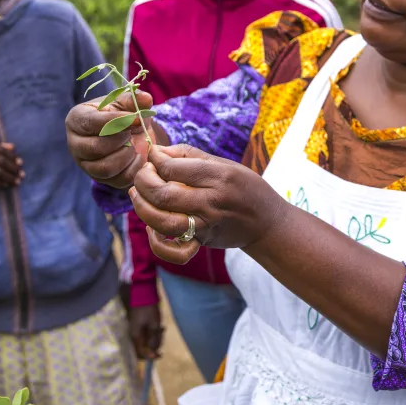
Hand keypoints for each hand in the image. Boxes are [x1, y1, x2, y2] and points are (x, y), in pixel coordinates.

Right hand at [65, 90, 155, 188]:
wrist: (130, 133)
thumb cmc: (123, 114)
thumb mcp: (127, 103)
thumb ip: (134, 99)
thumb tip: (146, 98)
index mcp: (76, 119)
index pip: (91, 122)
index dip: (117, 121)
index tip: (137, 118)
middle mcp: (75, 143)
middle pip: (95, 148)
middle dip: (121, 139)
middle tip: (134, 132)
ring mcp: (85, 164)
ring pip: (105, 167)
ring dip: (127, 155)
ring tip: (135, 143)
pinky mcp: (100, 178)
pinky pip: (117, 179)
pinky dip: (133, 168)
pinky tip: (138, 156)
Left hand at [128, 144, 287, 263]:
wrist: (267, 222)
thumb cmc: (244, 187)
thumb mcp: (224, 164)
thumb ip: (190, 155)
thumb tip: (158, 151)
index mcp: (219, 177)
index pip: (173, 168)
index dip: (155, 159)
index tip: (153, 155)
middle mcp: (212, 203)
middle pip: (163, 195)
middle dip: (143, 181)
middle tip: (144, 173)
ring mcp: (207, 226)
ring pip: (163, 222)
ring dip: (142, 207)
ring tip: (138, 194)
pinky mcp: (203, 242)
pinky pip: (176, 252)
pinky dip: (157, 243)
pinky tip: (152, 227)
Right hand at [128, 304, 163, 359]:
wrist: (142, 295)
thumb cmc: (149, 310)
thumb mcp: (154, 326)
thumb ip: (154, 340)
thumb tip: (153, 353)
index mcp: (136, 337)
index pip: (141, 353)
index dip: (151, 356)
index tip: (161, 354)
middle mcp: (134, 336)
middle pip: (144, 348)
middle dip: (155, 345)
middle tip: (161, 335)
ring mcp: (136, 331)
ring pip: (147, 342)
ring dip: (155, 338)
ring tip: (161, 329)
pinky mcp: (139, 327)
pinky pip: (147, 335)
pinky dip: (153, 333)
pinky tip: (159, 327)